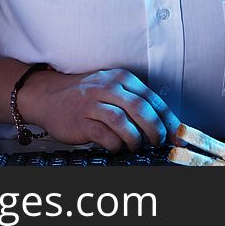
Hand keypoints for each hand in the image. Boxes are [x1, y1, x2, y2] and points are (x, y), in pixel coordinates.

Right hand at [17, 68, 180, 151]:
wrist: (47, 95)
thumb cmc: (84, 95)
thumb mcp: (110, 87)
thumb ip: (133, 99)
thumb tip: (162, 122)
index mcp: (121, 78)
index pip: (151, 98)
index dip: (167, 118)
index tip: (177, 133)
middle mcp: (108, 87)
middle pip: (140, 108)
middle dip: (156, 129)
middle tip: (160, 142)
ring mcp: (93, 103)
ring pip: (123, 122)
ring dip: (136, 139)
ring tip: (138, 146)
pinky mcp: (81, 121)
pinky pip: (104, 135)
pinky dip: (116, 144)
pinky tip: (118, 147)